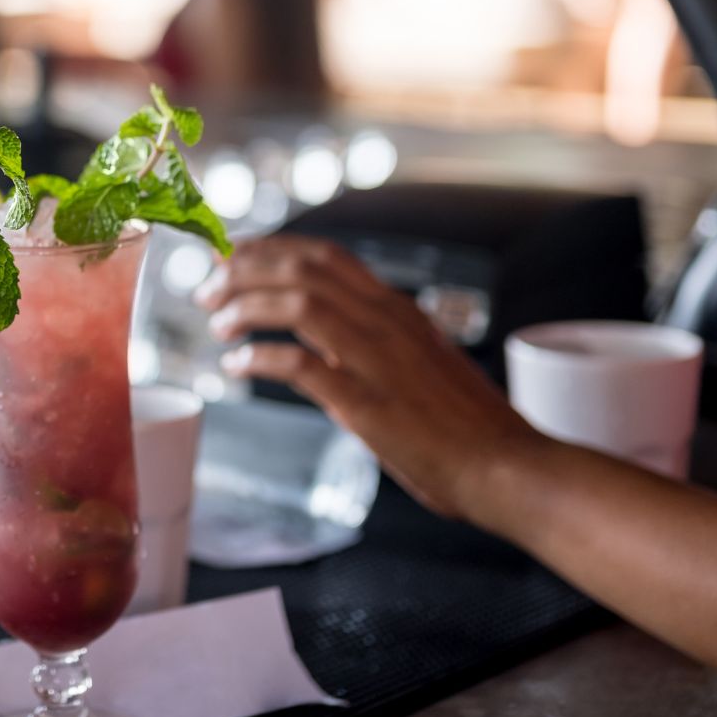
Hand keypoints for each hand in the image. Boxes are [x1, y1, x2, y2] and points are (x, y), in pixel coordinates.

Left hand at [195, 235, 546, 521]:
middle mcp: (387, 322)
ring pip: (297, 303)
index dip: (272, 248)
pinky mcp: (367, 402)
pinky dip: (259, 359)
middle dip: (245, 269)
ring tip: (217, 323)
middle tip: (207, 285)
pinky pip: (300, 365)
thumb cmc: (469, 428)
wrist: (509, 468)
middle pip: (302, 269)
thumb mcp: (421, 366)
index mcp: (399, 311)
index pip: (326, 256)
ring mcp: (377, 359)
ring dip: (246, 306)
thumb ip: (374, 348)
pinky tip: (236, 368)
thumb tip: (322, 347)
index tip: (233, 253)